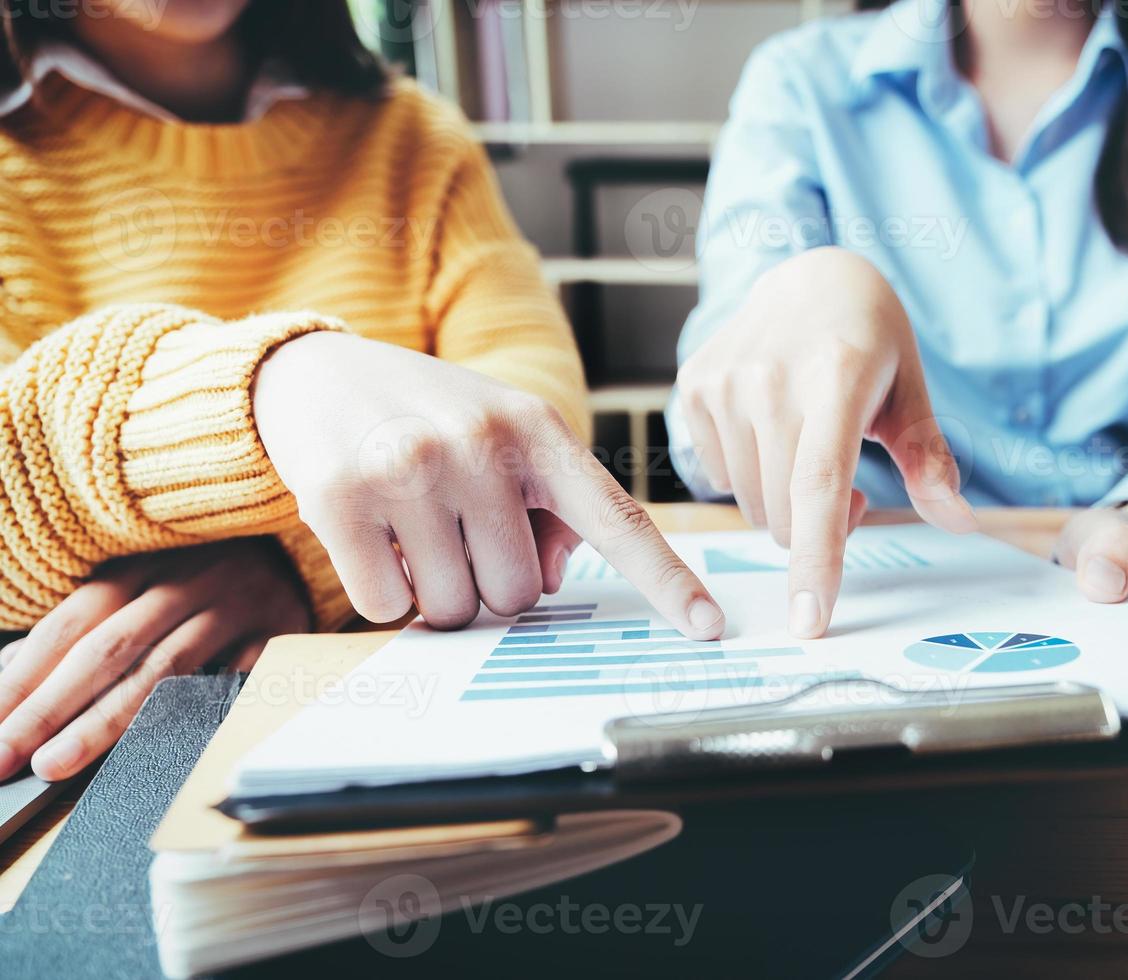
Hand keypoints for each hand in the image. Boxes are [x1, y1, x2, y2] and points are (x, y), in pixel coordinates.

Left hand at [0, 538, 309, 781]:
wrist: (297, 544)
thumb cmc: (206, 574)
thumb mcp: (142, 583)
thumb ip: (83, 627)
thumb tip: (10, 675)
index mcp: (138, 566)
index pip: (68, 626)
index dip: (23, 680)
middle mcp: (183, 580)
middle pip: (107, 648)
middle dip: (50, 708)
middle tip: (8, 758)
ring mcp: (233, 602)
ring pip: (163, 666)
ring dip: (106, 719)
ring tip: (59, 762)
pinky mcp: (278, 625)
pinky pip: (238, 672)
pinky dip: (205, 704)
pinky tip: (166, 742)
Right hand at [253, 332, 723, 636]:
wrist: (315, 371)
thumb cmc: (430, 419)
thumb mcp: (504, 441)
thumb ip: (549, 510)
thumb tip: (549, 579)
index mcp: (539, 431)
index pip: (618, 520)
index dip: (668, 581)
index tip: (710, 628)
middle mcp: (482, 443)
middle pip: (517, 594)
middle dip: (486, 582)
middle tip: (454, 534)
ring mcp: (411, 467)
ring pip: (453, 607)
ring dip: (433, 590)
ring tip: (413, 529)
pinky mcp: (341, 497)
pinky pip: (387, 606)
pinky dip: (381, 591)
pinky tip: (371, 535)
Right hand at [677, 247, 978, 638]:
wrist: (809, 277)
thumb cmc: (870, 340)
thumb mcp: (910, 389)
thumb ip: (928, 458)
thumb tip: (959, 520)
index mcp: (834, 378)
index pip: (819, 486)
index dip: (816, 560)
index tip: (810, 620)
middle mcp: (768, 379)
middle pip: (784, 514)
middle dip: (818, 524)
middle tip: (850, 485)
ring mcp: (723, 383)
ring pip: (751, 504)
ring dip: (785, 502)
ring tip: (810, 451)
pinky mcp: (694, 388)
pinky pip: (721, 477)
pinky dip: (751, 474)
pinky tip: (772, 431)